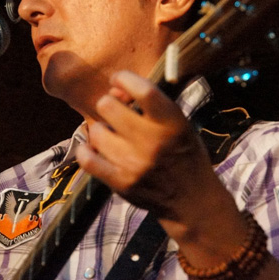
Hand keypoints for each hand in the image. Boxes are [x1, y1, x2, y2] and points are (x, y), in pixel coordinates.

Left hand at [75, 70, 214, 219]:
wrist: (191, 200)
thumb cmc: (185, 154)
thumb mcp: (181, 123)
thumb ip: (153, 105)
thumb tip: (116, 89)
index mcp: (172, 123)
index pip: (143, 90)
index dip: (124, 79)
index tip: (119, 80)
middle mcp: (152, 142)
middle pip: (108, 106)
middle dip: (109, 105)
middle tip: (116, 112)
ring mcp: (134, 164)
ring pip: (96, 131)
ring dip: (102, 130)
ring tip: (112, 136)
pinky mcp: (120, 182)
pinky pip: (87, 159)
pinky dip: (87, 151)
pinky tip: (95, 149)